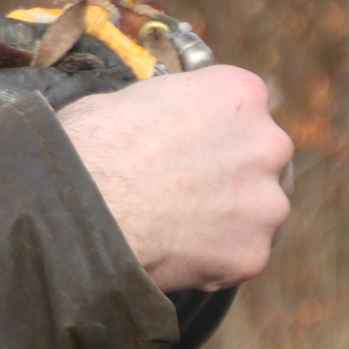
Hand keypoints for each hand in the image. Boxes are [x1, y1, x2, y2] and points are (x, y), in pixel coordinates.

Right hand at [57, 65, 291, 292]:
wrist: (79, 208)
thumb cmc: (91, 146)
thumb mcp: (130, 98)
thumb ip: (172, 109)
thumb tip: (166, 122)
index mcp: (239, 93)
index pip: (243, 108)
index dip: (214, 128)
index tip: (193, 144)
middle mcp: (268, 143)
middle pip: (264, 158)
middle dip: (232, 172)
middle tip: (187, 187)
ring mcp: (266, 202)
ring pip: (259, 209)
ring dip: (229, 216)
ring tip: (176, 223)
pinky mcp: (254, 252)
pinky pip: (241, 253)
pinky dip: (215, 255)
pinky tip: (176, 249)